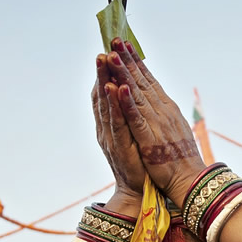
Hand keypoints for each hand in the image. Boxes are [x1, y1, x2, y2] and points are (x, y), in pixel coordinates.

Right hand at [92, 52, 145, 203]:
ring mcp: (112, 137)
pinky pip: (117, 121)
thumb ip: (127, 116)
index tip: (107, 53)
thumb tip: (128, 96)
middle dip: (103, 72)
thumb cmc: (139, 163)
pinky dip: (117, 104)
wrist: (138, 191)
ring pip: (107, 105)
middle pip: (103, 95)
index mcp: (110, 125)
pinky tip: (117, 88)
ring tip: (105, 61)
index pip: (105, 94)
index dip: (105, 74)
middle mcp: (107, 129)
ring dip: (105, 81)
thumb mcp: (132, 135)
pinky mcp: (121, 147)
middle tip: (102, 50)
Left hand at [105, 38, 204, 205]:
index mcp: (166, 108)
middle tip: (115, 39)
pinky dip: (127, 103)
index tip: (126, 44)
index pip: (149, 80)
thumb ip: (164, 112)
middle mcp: (162, 111)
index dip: (136, 61)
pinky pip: (136, 118)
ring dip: (125, 74)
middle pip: (142, 81)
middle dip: (128, 59)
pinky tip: (118, 88)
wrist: (189, 179)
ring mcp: (156, 124)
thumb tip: (158, 100)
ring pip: (137, 94)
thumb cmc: (180, 157)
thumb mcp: (172, 128)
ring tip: (113, 55)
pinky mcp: (150, 139)